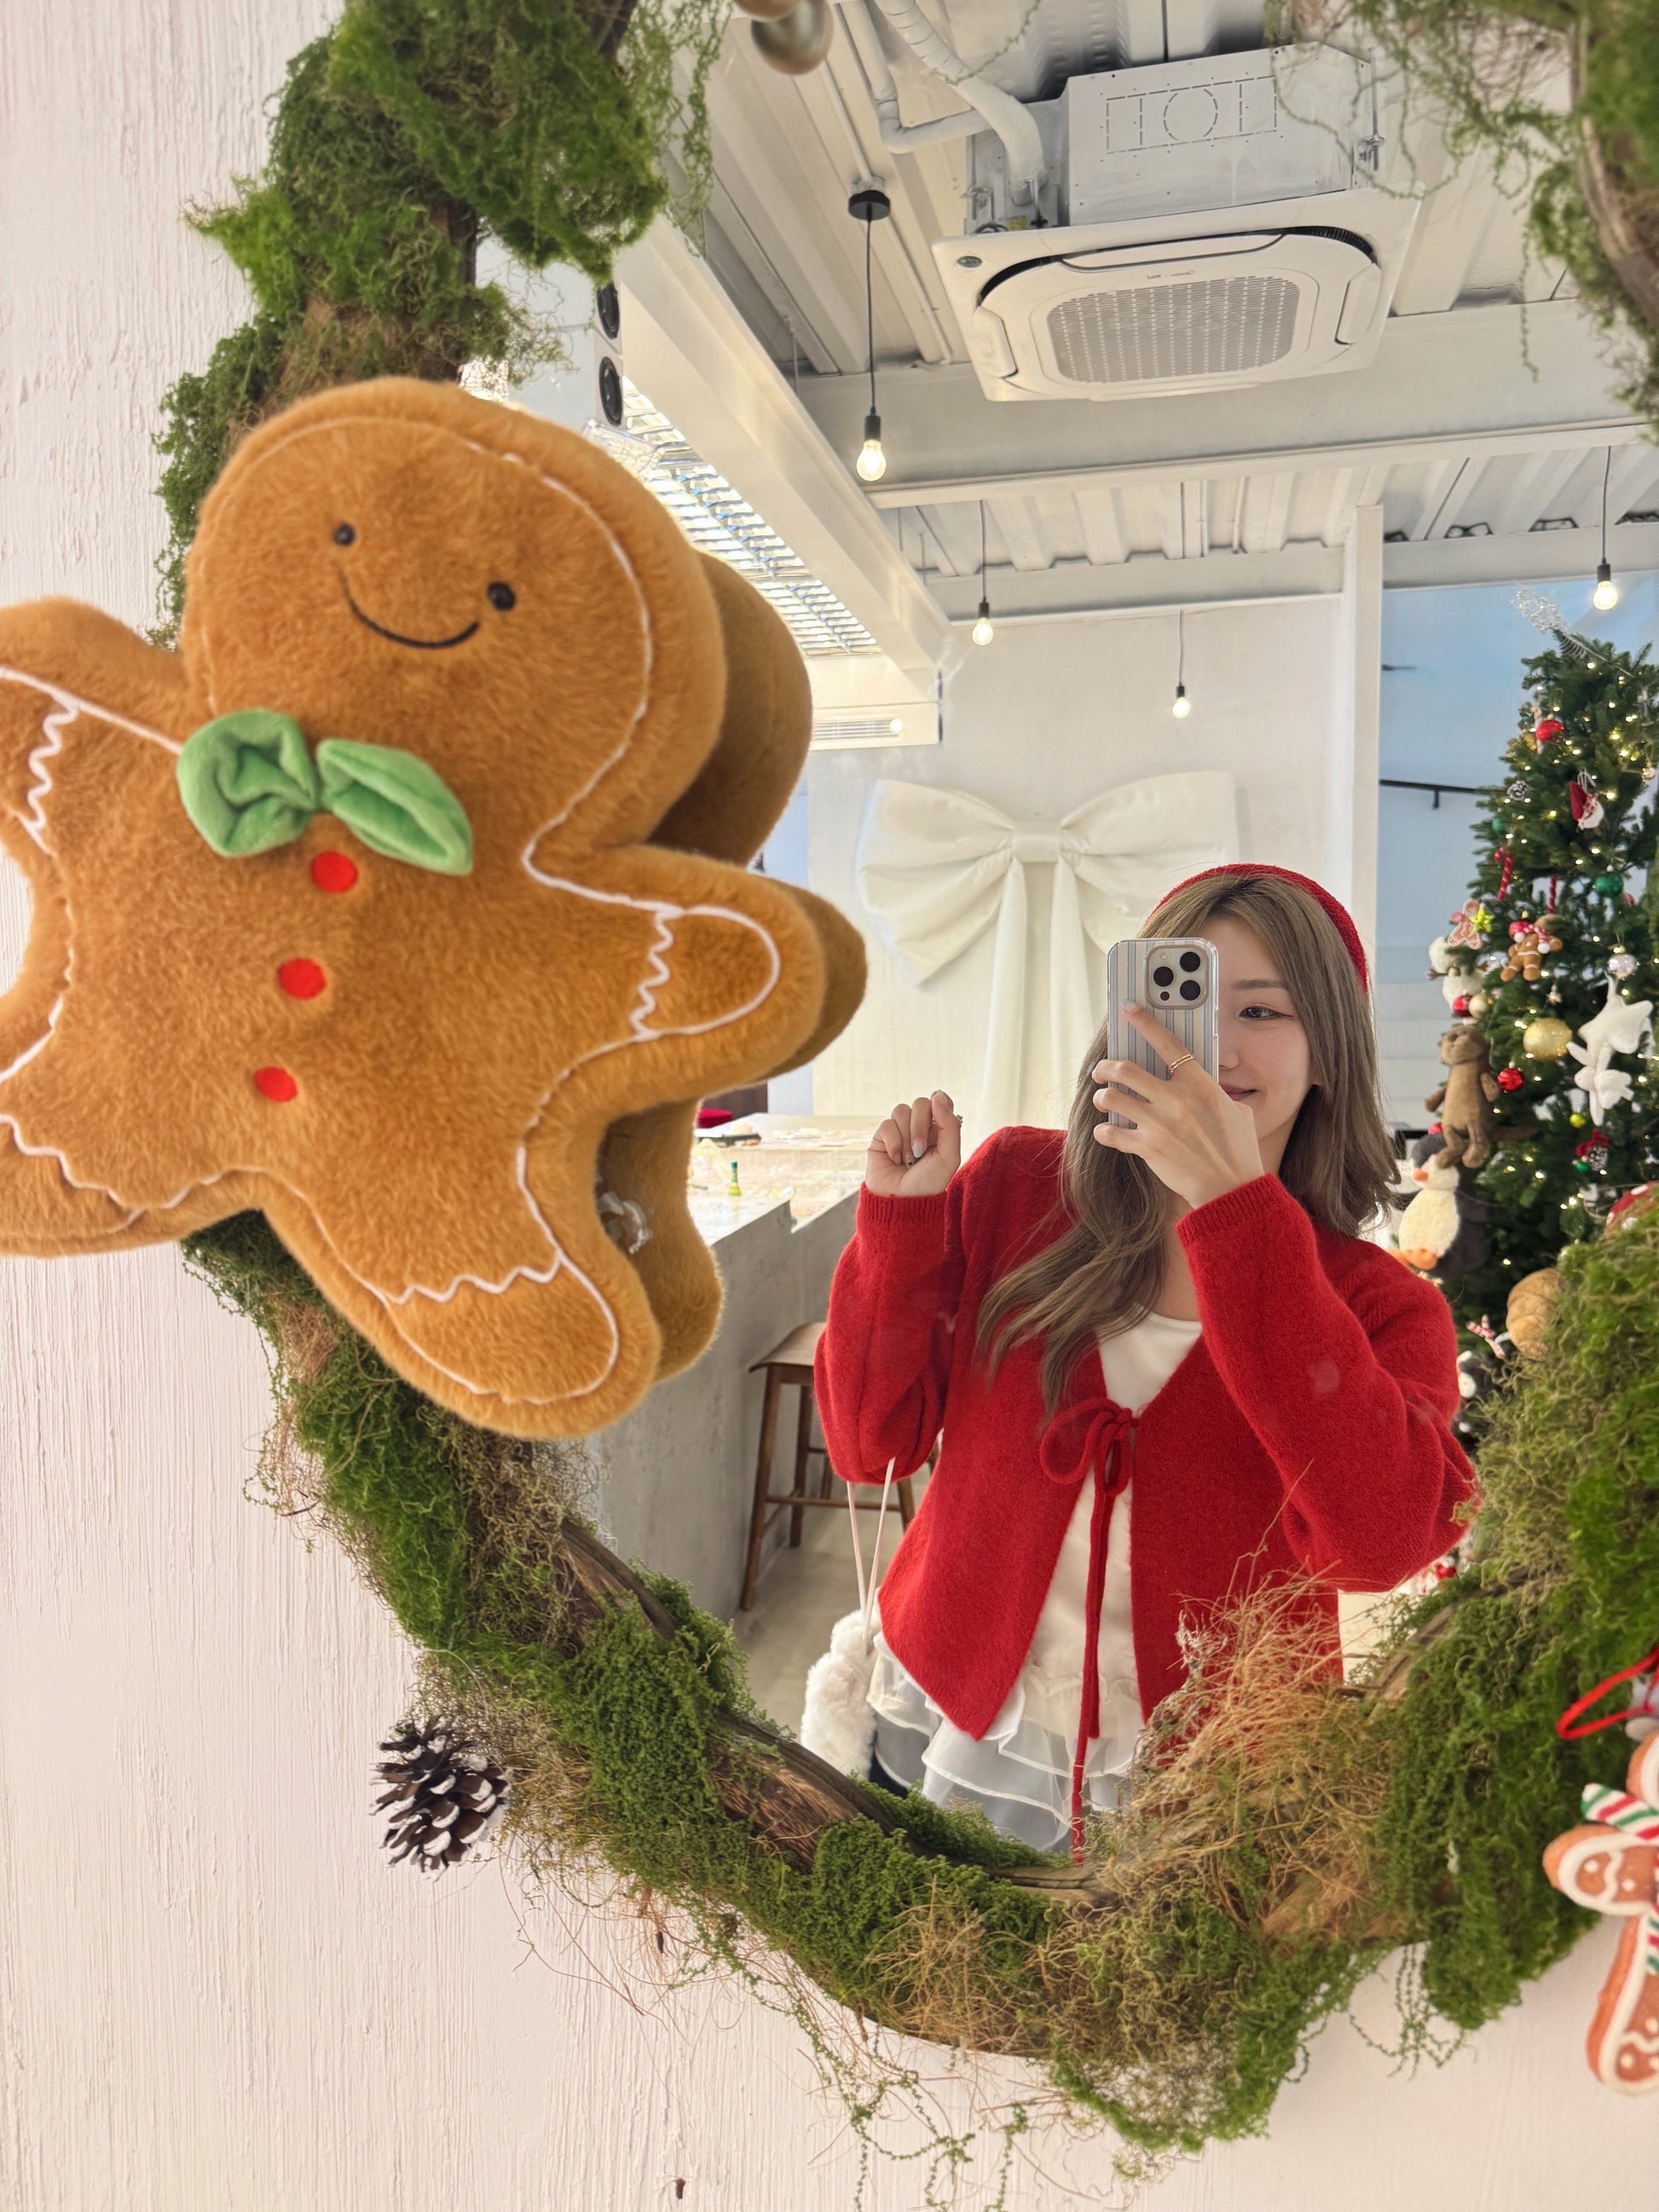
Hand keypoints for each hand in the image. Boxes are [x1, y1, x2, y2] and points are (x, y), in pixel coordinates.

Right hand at [865, 1091, 962, 1198]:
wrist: (902, 1201)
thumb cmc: (928, 1182)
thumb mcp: (949, 1156)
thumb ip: (949, 1125)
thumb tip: (937, 1094)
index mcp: (939, 1129)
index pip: (940, 1100)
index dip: (940, 1103)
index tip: (939, 1118)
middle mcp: (919, 1126)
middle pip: (920, 1103)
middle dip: (920, 1127)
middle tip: (920, 1151)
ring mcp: (900, 1131)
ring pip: (901, 1111)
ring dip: (906, 1138)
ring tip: (908, 1160)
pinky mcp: (881, 1137)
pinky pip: (887, 1125)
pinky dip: (893, 1144)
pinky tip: (895, 1160)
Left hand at [1091, 1007, 1263, 1209]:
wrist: (1231, 1187)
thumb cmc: (1238, 1149)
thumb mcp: (1236, 1111)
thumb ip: (1214, 1092)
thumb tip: (1202, 1083)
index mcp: (1199, 1084)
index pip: (1167, 1043)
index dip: (1145, 1023)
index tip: (1129, 1010)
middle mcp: (1176, 1099)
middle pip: (1126, 1069)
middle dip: (1106, 1067)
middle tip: (1102, 1071)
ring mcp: (1159, 1123)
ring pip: (1112, 1097)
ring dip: (1102, 1096)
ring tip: (1102, 1099)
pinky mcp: (1148, 1148)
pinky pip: (1112, 1132)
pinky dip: (1105, 1131)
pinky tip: (1106, 1131)